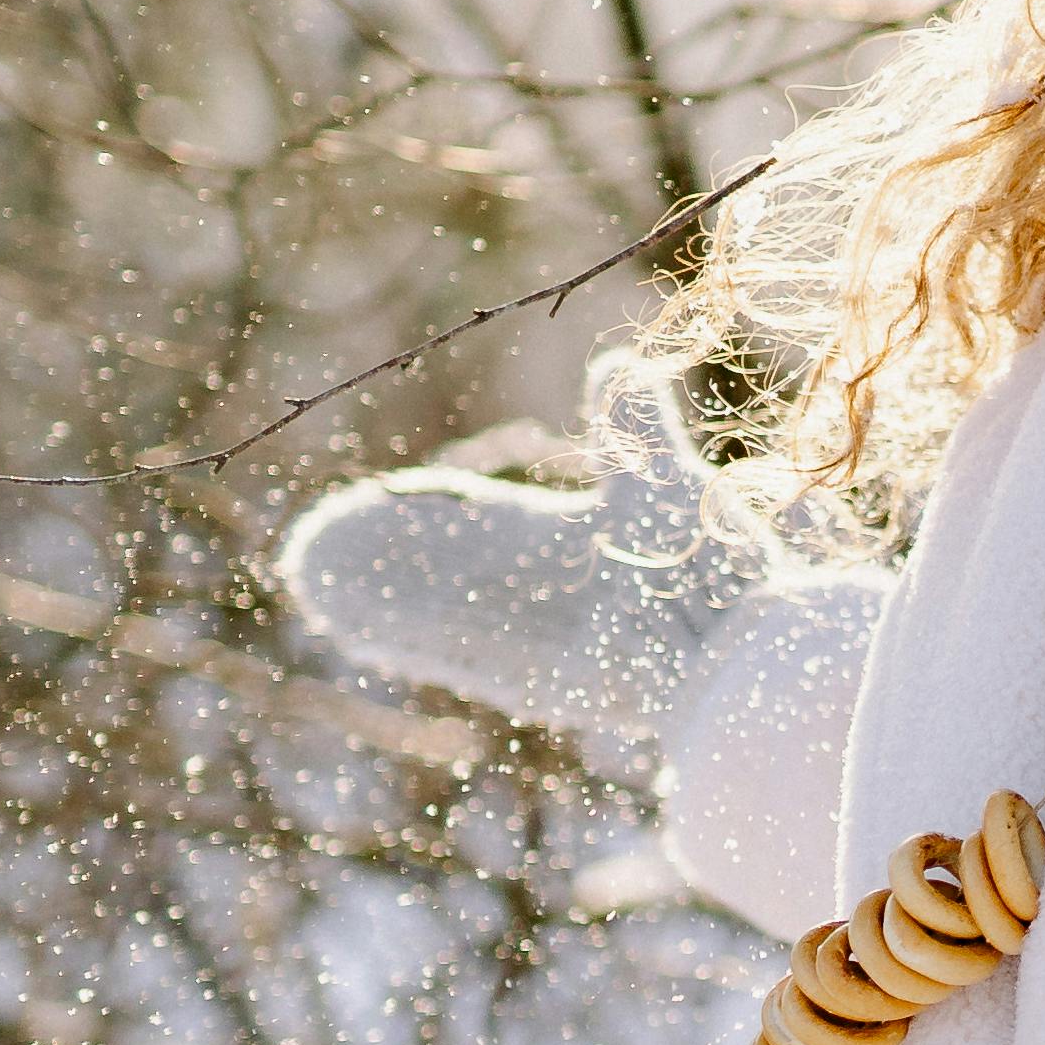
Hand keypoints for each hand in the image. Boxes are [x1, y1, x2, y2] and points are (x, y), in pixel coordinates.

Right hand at [271, 400, 770, 774]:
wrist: (735, 648)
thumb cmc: (713, 562)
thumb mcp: (666, 477)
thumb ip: (635, 424)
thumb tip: (617, 361)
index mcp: (589, 544)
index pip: (495, 522)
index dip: (443, 509)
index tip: (397, 494)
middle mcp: (560, 597)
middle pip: (454, 570)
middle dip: (392, 553)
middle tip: (322, 538)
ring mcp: (543, 643)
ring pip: (437, 612)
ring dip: (371, 590)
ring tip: (309, 569)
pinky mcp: (532, 683)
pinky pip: (448, 652)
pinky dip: (390, 629)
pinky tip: (340, 612)